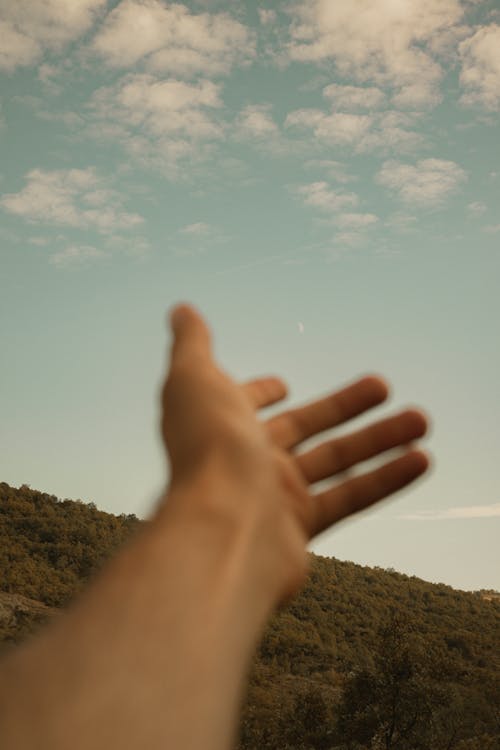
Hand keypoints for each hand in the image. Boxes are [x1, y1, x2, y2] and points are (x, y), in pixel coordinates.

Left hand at [160, 303, 429, 600]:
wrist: (221, 529)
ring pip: (336, 460)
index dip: (258, 393)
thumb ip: (192, 344)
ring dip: (379, 439)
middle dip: (344, 406)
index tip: (280, 385)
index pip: (244, 405)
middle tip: (383, 385)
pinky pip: (350, 497)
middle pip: (305, 427)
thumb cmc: (206, 448)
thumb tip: (181, 309)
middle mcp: (247, 459)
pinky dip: (385, 479)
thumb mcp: (194, 379)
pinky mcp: (301, 526)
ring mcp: (273, 494)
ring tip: (422, 419)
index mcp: (222, 424)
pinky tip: (421, 460)